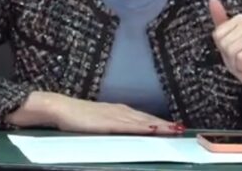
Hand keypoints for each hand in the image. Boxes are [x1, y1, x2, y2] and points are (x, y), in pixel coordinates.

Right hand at [51, 94, 183, 134]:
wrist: (61, 108)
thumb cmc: (76, 117)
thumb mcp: (99, 122)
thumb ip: (112, 126)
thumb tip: (124, 133)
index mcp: (119, 111)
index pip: (144, 118)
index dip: (160, 122)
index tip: (174, 127)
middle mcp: (120, 111)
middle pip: (147, 118)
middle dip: (165, 124)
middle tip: (181, 129)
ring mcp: (115, 116)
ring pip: (142, 121)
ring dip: (159, 125)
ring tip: (174, 129)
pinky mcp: (108, 122)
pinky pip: (128, 126)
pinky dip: (142, 127)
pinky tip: (152, 129)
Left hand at [209, 0, 241, 93]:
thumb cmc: (241, 58)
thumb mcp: (225, 40)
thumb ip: (219, 19)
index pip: (218, 34)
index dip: (223, 46)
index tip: (234, 50)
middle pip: (224, 42)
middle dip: (229, 55)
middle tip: (240, 57)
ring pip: (231, 50)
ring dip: (235, 62)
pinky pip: (240, 57)